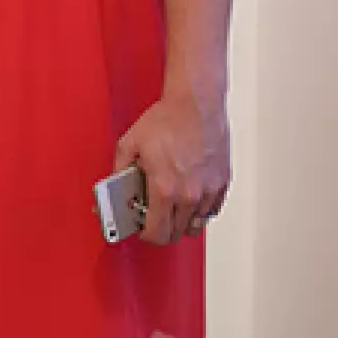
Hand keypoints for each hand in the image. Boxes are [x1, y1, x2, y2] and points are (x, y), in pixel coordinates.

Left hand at [114, 91, 229, 243]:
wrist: (196, 104)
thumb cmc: (167, 120)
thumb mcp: (129, 145)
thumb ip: (119, 172)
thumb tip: (115, 191)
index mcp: (164, 189)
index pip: (156, 233)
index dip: (146, 234)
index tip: (142, 228)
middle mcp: (189, 195)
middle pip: (176, 234)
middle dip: (162, 230)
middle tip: (154, 217)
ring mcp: (208, 190)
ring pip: (195, 225)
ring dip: (181, 221)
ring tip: (171, 206)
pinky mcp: (222, 183)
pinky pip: (211, 211)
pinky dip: (200, 211)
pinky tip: (189, 198)